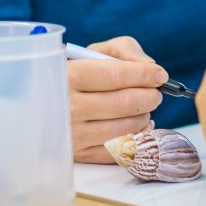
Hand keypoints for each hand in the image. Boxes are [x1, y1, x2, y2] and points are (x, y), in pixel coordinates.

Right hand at [68, 36, 167, 163]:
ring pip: (124, 128)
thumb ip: (124, 49)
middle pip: (124, 103)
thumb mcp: (94, 51)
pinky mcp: (77, 156)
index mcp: (70, 76)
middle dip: (150, 96)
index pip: (117, 75)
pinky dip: (136, 138)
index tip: (160, 75)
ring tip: (144, 107)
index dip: (145, 75)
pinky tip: (139, 125)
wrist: (44, 102)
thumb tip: (150, 66)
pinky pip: (117, 151)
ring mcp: (71, 135)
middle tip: (155, 92)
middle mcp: (67, 107)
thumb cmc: (78, 72)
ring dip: (144, 116)